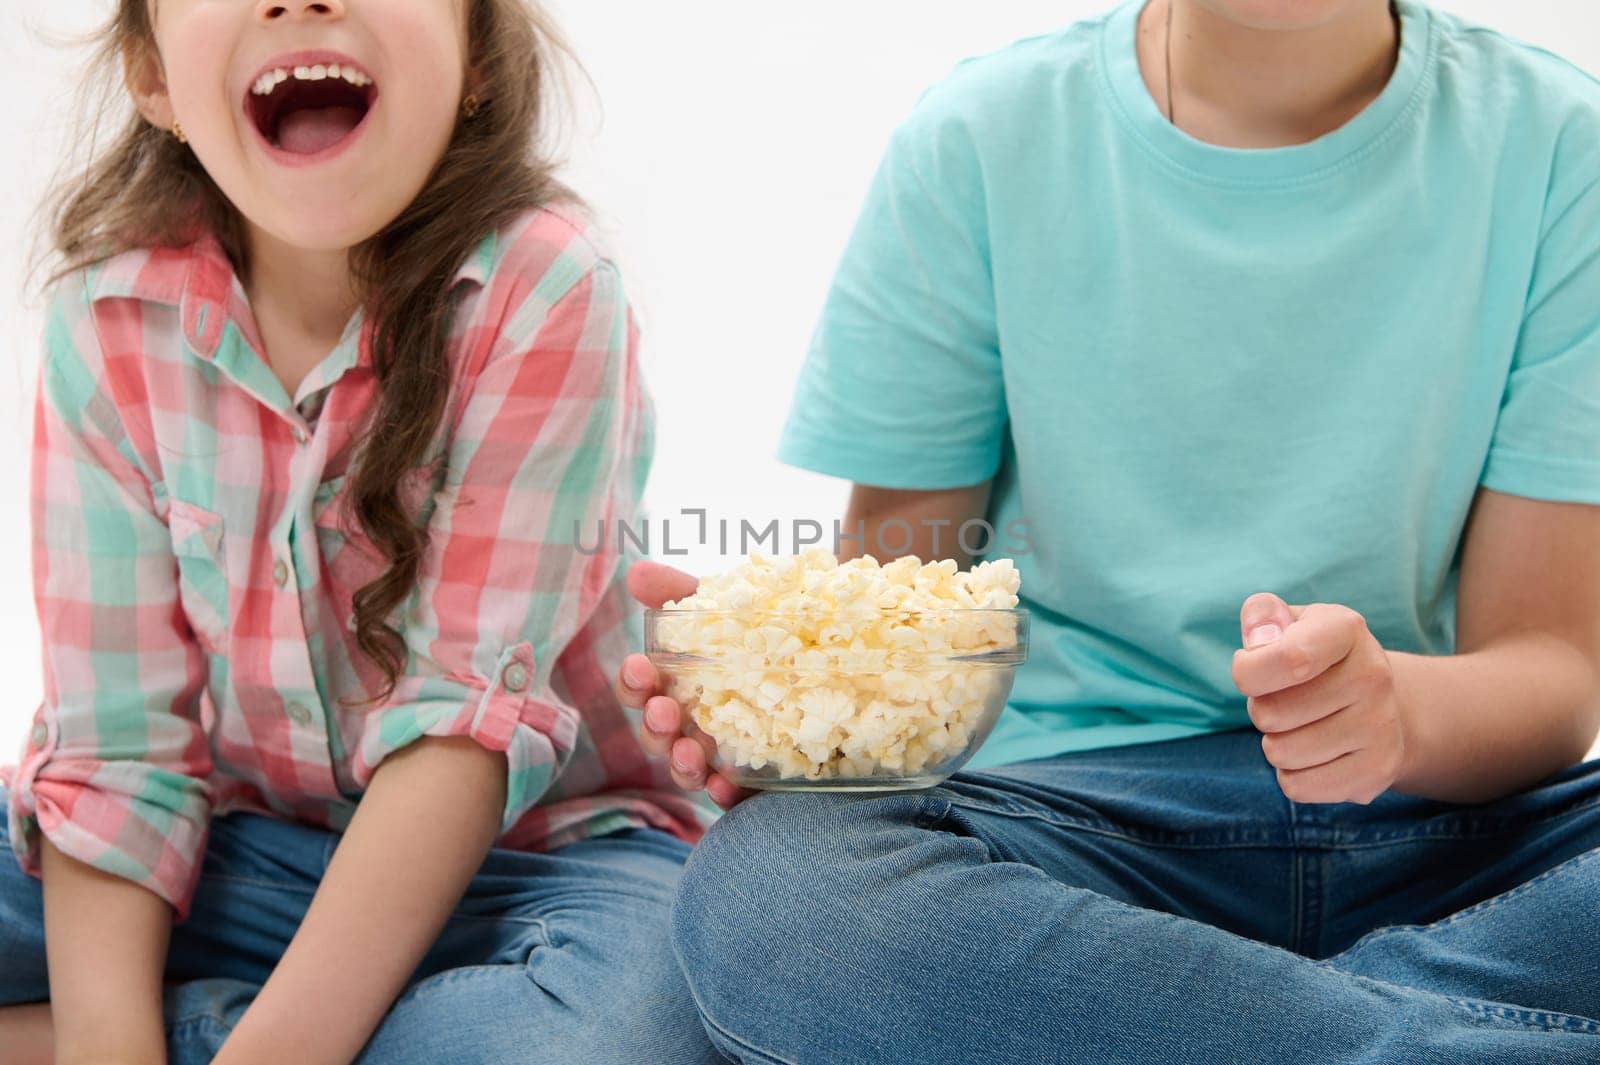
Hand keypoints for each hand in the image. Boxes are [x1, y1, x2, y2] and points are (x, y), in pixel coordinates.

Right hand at [617, 561, 752, 810]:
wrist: (843, 665)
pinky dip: (722, 791)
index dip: (633, 682)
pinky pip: (733, 794)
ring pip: (688, 767)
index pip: (644, 688)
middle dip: (654, 725)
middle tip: (664, 711)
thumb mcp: (732, 610)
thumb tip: (634, 570)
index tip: (638, 666)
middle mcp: (696, 721)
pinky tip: (722, 785)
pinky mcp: (757, 780)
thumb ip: (683, 593)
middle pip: (659, 732)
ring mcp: (724, 754)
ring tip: (690, 752)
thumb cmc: (770, 638)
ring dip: (681, 762)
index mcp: (683, 682)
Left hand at [1229, 592, 1412, 804]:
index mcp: (1346, 629)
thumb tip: (1258, 642)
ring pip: (1279, 753)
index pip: (1289, 659)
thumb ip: (1262, 615)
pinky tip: (1316, 752)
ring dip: (1276, 742)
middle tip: (1285, 699)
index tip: (1249, 668)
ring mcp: (1381, 725)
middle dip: (1260, 708)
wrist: (1377, 703)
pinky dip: (1292, 775)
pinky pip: (1297, 787)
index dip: (1248, 672)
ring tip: (1302, 724)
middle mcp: (1373, 675)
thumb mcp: (1289, 622)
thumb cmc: (1312, 656)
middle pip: (1269, 713)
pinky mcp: (1379, 770)